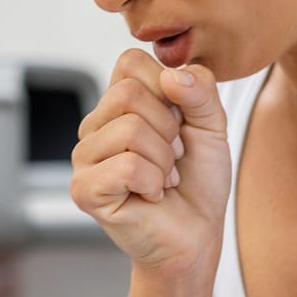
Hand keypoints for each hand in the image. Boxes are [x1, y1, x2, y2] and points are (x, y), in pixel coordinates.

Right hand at [71, 49, 231, 279]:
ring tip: (163, 178)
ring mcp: (84, 158)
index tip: (178, 122)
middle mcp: (94, 125)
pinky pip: (126, 166)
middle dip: (167, 129)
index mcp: (118, 103)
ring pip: (129, 129)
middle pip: (128, 94)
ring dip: (163, 160)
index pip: (129, 61)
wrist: (197, 234)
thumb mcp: (212, 124)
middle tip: (172, 156)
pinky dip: (153, 182)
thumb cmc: (198, 180)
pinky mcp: (84, 190)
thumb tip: (171, 75)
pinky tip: (151, 194)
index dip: (166, 87)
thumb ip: (201, 90)